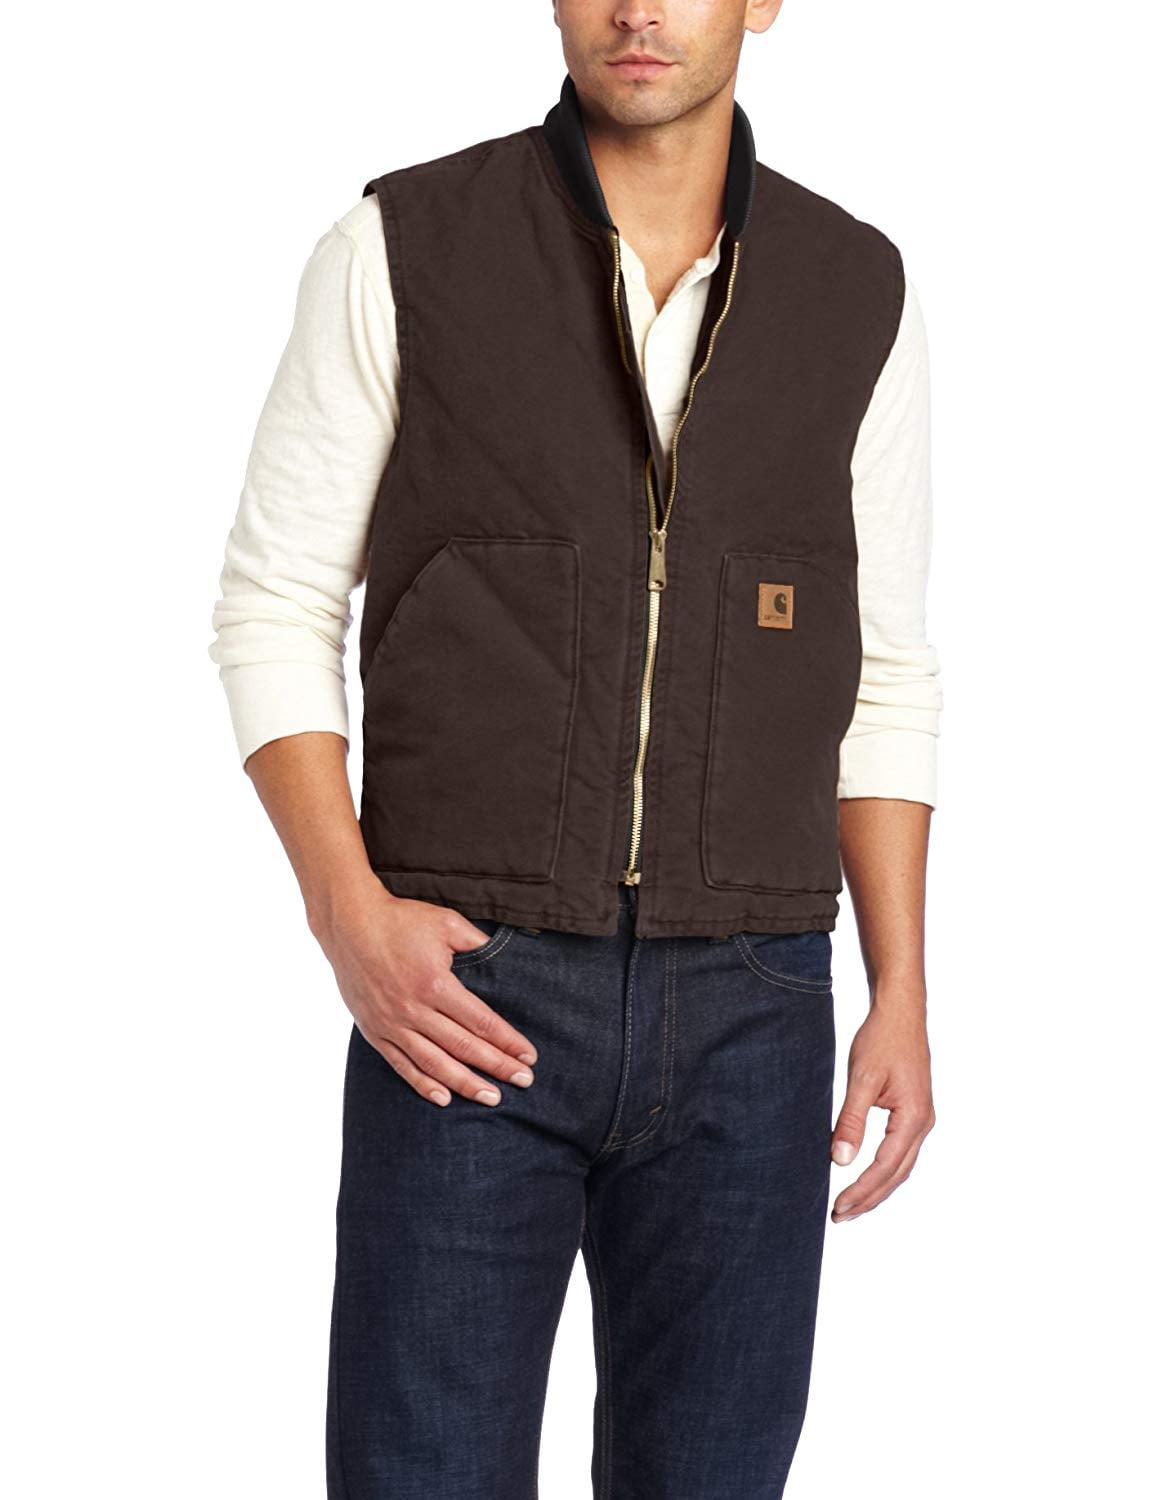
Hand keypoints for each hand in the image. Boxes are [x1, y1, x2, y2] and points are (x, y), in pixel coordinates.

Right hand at [310, 879, 537, 1107]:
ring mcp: (392, 1024)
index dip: (508, 1041)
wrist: (349, 924)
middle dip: (497, 1067)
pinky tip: (444, 1099)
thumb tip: (506, 956)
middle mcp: (414, 1009)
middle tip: (523, 1081)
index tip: (529, 1056)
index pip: (481, 1021)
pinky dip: (422, 1084)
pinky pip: (401, 1065)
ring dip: (465, 1083)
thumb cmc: (400, 920)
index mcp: (435, 984)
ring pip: (435, 1063)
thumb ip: (477, 943)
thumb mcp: (446, 923)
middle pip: (464, 1047)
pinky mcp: (374, 1031)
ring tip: (491, 1098)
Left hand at [829, 997, 934, 1222]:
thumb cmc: (882, 1040)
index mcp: (913, 1117)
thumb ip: (852, 1120)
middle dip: (869, 1198)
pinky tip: (868, 1178)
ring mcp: (922, 1119)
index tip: (839, 1207)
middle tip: (840, 1216)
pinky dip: (884, 1171)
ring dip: (877, 1188)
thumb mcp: (863, 1079)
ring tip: (851, 1206)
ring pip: (901, 1167)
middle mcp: (923, 1124)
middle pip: (897, 1174)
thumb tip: (840, 1160)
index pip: (885, 1167)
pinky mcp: (914, 1113)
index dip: (862, 1190)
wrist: (901, 1013)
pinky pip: (901, 1153)